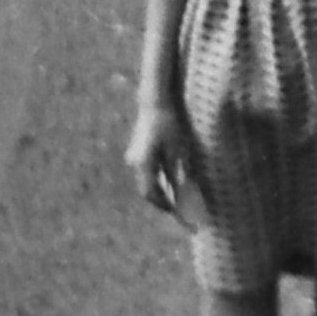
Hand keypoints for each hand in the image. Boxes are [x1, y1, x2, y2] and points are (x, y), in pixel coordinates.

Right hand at [123, 103, 193, 219]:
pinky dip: (156, 180)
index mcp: (143, 164)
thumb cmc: (168, 124)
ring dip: (158, 190)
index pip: (151, 193)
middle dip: (161, 200)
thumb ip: (178, 172)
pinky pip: (145, 172)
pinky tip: (167, 181)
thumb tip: (183, 193)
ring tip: (174, 198)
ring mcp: (134, 157)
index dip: (164, 205)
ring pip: (145, 181)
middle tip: (176, 209)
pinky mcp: (137, 152)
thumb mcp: (178, 149)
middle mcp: (135, 163)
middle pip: (146, 190)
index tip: (177, 213)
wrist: (154, 102)